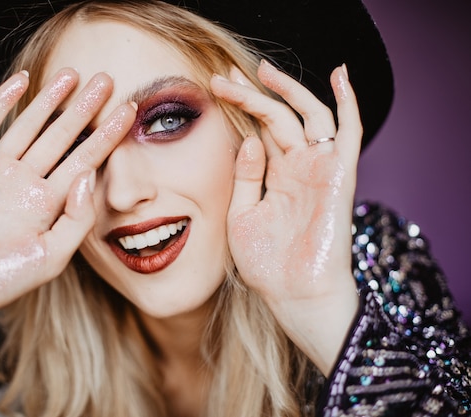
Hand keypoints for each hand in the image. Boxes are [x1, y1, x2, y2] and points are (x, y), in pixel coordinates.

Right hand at [0, 68, 136, 326]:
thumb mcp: (49, 259)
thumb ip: (77, 220)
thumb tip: (90, 176)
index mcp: (49, 204)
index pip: (86, 161)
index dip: (108, 136)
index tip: (130, 111)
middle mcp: (26, 183)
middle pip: (62, 137)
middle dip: (84, 108)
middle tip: (107, 79)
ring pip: (29, 126)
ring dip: (49, 99)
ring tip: (72, 73)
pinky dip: (2, 102)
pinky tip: (22, 81)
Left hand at [210, 61, 360, 373]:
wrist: (294, 294)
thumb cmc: (268, 263)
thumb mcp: (241, 216)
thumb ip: (245, 176)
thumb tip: (249, 138)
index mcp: (275, 175)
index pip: (259, 129)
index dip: (240, 106)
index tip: (216, 86)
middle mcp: (298, 166)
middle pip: (278, 117)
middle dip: (252, 94)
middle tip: (224, 77)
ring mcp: (319, 168)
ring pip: (308, 115)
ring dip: (287, 90)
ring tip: (261, 72)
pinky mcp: (339, 174)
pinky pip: (349, 131)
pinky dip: (348, 102)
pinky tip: (340, 75)